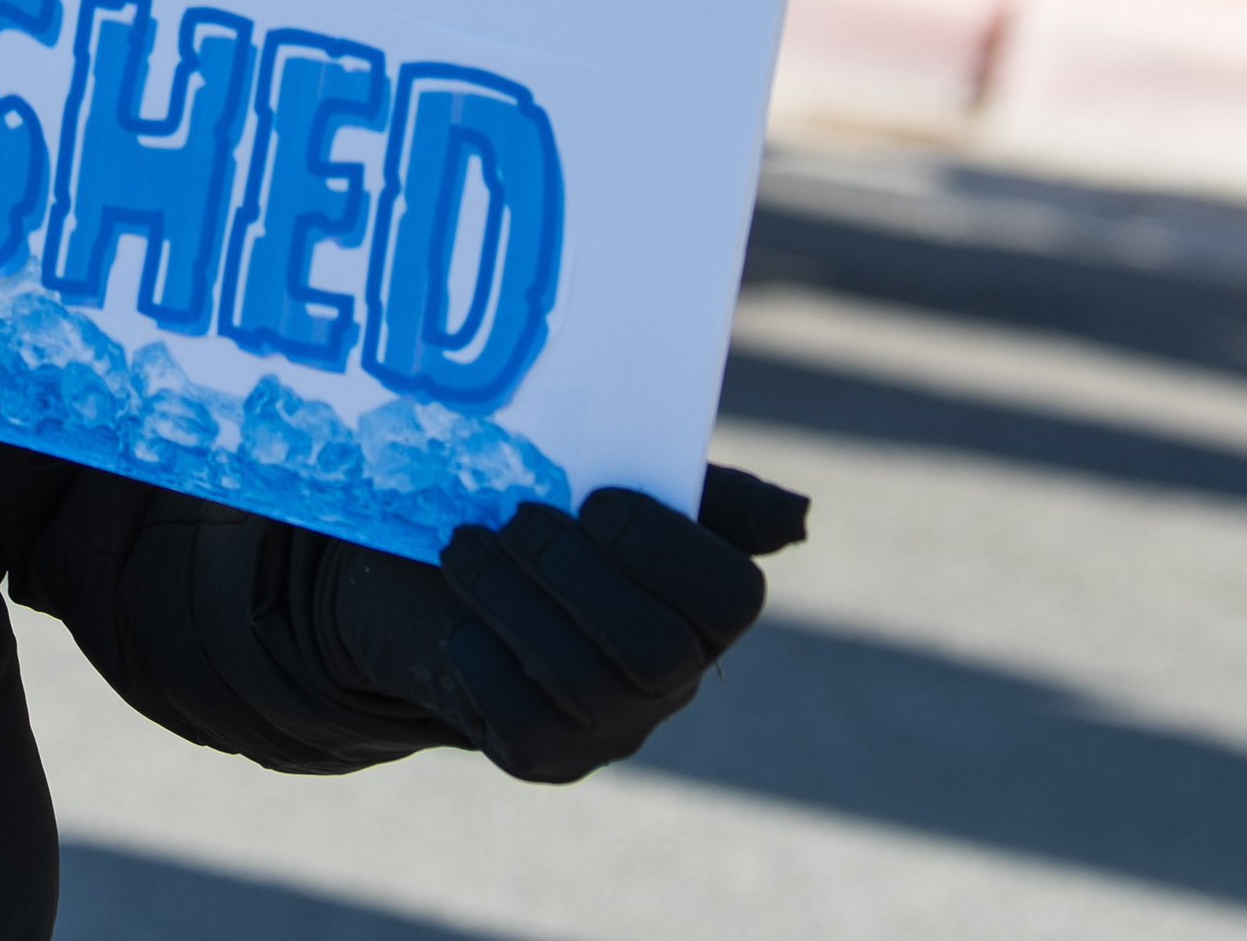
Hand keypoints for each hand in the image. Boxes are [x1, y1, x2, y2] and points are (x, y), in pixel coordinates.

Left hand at [323, 465, 806, 780]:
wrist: (448, 585)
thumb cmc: (556, 523)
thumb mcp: (625, 489)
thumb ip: (706, 496)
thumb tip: (797, 516)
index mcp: (707, 610)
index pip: (732, 597)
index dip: (663, 546)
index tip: (596, 498)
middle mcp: (673, 681)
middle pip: (652, 648)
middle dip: (573, 572)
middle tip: (514, 517)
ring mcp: (610, 728)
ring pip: (578, 678)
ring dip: (510, 598)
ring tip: (465, 546)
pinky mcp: (543, 757)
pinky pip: (518, 719)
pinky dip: (482, 654)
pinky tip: (461, 615)